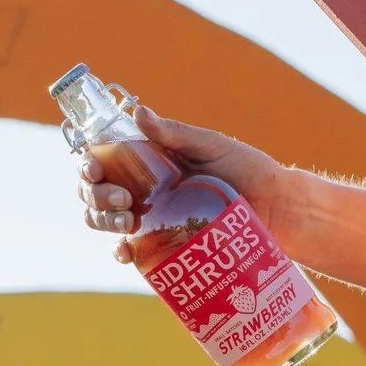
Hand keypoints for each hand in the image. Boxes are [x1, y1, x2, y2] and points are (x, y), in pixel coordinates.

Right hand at [78, 106, 294, 262]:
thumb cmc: (247, 170)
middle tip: (125, 200)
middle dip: (97, 196)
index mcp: (150, 160)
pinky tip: (125, 253)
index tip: (94, 168)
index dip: (89, 164)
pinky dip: (122, 253)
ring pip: (107, 221)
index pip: (104, 160)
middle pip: (97, 192)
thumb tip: (138, 112)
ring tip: (128, 222)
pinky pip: (134, 253)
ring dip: (104, 221)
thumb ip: (175, 134)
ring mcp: (153, 219)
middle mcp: (145, 189)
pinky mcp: (165, 247)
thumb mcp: (211, 146)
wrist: (276, 210)